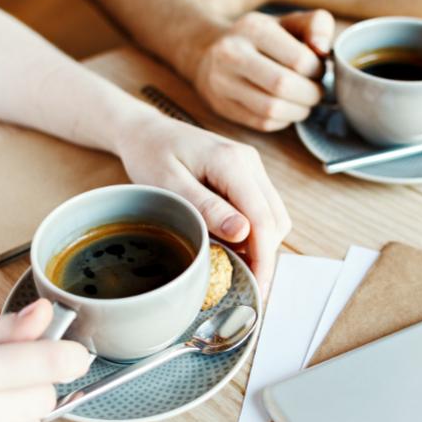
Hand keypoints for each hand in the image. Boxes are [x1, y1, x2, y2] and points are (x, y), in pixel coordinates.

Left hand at [116, 117, 291, 289]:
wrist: (147, 132)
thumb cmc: (151, 155)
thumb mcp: (170, 183)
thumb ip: (207, 207)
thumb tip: (243, 234)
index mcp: (231, 162)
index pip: (262, 218)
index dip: (263, 258)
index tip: (256, 288)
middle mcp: (249, 162)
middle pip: (275, 220)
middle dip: (264, 255)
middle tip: (244, 286)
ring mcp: (252, 167)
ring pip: (273, 216)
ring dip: (260, 244)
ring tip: (235, 267)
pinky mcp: (248, 174)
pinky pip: (262, 209)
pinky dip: (253, 232)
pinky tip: (231, 245)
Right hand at [188, 9, 333, 131]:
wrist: (207, 52)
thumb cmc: (258, 38)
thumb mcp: (287, 21)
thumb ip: (316, 24)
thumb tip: (324, 49)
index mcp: (253, 29)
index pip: (298, 59)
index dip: (317, 71)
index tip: (319, 71)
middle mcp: (232, 54)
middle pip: (283, 86)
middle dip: (310, 94)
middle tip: (317, 92)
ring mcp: (223, 83)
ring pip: (272, 109)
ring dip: (298, 111)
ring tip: (305, 103)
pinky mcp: (223, 106)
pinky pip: (262, 123)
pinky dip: (283, 121)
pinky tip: (286, 110)